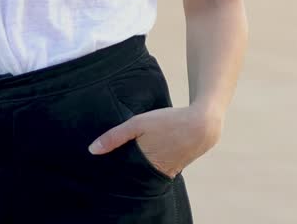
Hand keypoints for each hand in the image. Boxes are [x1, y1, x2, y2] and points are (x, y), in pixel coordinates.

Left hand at [89, 106, 221, 177]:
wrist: (203, 123)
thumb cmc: (169, 121)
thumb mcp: (139, 123)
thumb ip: (115, 136)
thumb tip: (92, 150)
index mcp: (144, 164)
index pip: (124, 173)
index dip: (116, 168)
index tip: (110, 162)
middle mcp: (156, 172)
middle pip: (136, 174)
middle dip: (129, 168)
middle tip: (124, 155)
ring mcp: (169, 171)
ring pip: (149, 172)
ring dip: (143, 165)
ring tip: (139, 152)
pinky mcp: (178, 168)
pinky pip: (161, 169)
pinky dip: (155, 163)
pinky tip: (154, 151)